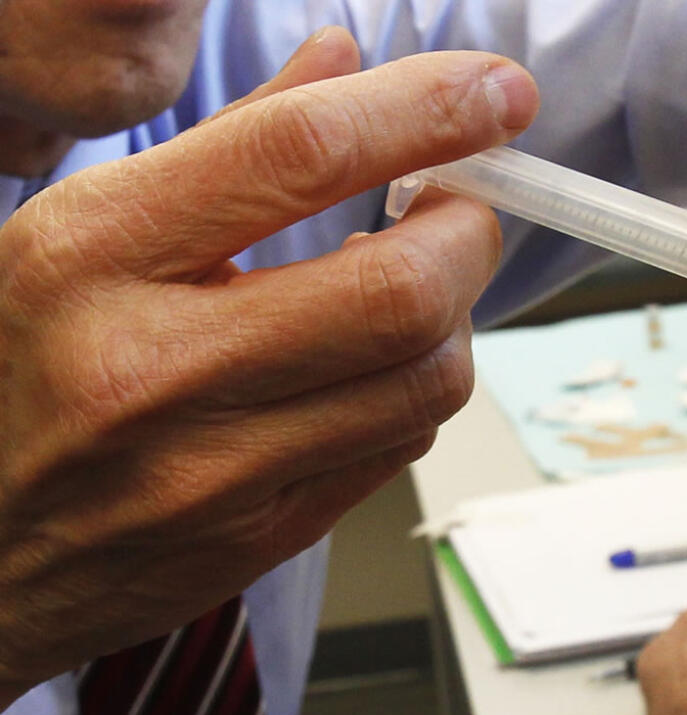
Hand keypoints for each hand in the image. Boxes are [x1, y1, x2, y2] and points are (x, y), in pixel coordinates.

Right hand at [0, 29, 537, 702]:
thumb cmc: (10, 360)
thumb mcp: (78, 228)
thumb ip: (226, 142)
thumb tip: (346, 61)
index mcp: (93, 255)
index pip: (301, 155)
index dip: (427, 110)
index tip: (497, 92)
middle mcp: (153, 369)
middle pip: (402, 290)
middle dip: (467, 232)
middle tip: (457, 207)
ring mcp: (210, 474)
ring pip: (425, 381)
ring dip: (452, 317)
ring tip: (412, 286)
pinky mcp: (256, 539)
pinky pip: (397, 448)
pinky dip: (413, 388)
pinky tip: (371, 366)